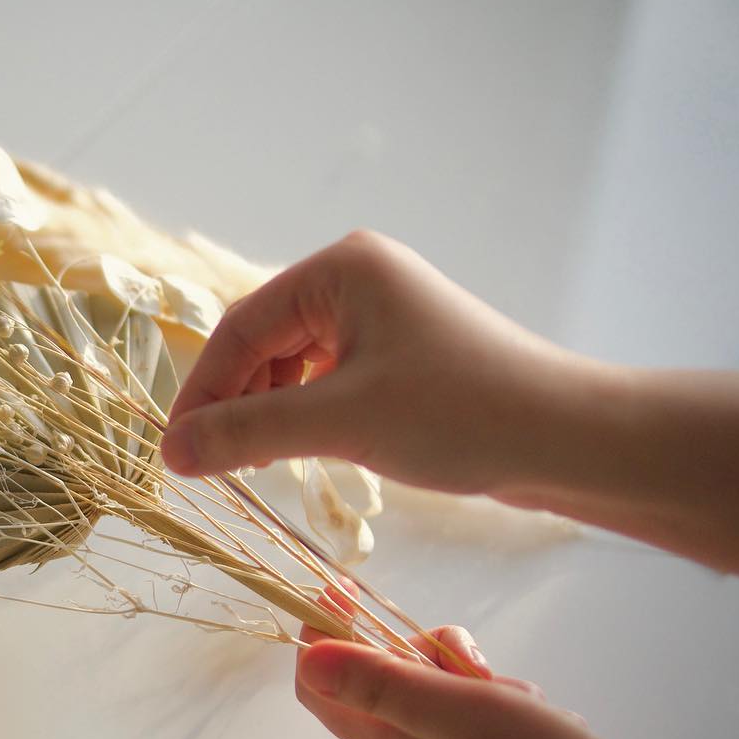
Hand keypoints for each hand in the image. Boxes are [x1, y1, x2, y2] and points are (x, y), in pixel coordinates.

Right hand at [161, 230, 608, 496]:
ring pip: (290, 365)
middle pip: (261, 344)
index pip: (240, 329)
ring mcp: (379, 315)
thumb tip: (170, 455)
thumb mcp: (340, 423)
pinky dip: (302, 416)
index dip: (199, 393)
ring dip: (266, 414)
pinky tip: (299, 454)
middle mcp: (355, 280)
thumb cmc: (459, 414)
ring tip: (256, 467)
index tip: (172, 454)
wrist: (567, 438)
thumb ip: (247, 434)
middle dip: (233, 405)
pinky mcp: (398, 353)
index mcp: (340, 270)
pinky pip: (325, 379)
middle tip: (210, 468)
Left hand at [294, 589, 738, 738]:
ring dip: (476, 688)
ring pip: (436, 705)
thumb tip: (309, 655)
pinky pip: (468, 735)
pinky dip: (498, 716)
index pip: (319, 685)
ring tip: (524, 707)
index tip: (346, 588)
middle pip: (385, 684)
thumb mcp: (460, 715)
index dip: (321, 632)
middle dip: (432, 659)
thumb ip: (383, 683)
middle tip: (480, 670)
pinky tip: (539, 728)